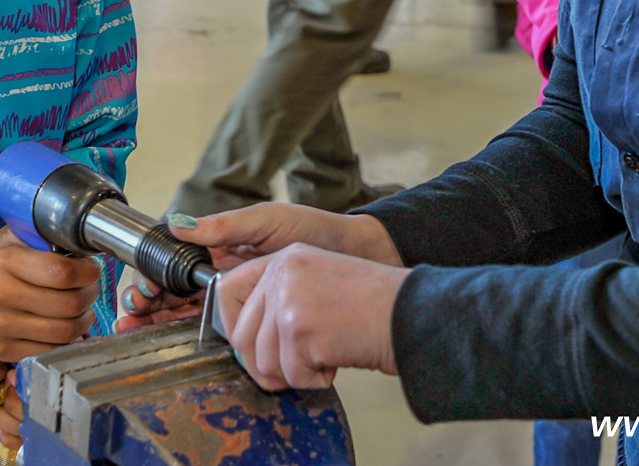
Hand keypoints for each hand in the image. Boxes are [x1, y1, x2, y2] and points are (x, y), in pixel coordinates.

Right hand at [0, 227, 99, 362]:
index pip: (63, 272)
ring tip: (82, 310)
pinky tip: (64, 327)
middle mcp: (0, 294)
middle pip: (68, 304)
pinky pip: (48, 350)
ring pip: (64, 332)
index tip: (91, 271)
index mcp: (6, 261)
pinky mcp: (0, 350)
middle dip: (89, 297)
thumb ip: (46, 237)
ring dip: (83, 321)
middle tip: (90, 290)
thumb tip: (85, 246)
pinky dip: (64, 341)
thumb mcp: (13, 239)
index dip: (88, 273)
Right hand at [115, 205, 401, 329]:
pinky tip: (175, 340)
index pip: (174, 263)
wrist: (359, 256)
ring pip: (187, 314)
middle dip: (147, 304)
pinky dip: (194, 336)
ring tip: (139, 330)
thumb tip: (178, 224)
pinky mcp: (258, 322)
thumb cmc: (317, 232)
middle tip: (131, 318)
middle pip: (173, 293)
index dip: (152, 277)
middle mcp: (224, 274)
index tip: (143, 289)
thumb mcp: (270, 220)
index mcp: (221, 247)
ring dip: (160, 322)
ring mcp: (239, 299)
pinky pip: (220, 331)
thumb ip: (225, 225)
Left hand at [217, 244, 408, 390]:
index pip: (227, 288)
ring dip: (293, 373)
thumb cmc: (374, 306)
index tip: (248, 345)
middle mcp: (282, 273)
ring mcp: (289, 300)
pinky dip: (314, 379)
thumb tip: (243, 339)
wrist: (411, 312)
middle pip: (240, 335)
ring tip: (324, 356)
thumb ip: (281, 297)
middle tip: (294, 366)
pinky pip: (290, 375)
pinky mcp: (299, 329)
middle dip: (263, 364)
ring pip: (262, 361)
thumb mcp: (319, 281)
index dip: (232, 325)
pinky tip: (336, 359)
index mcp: (285, 258)